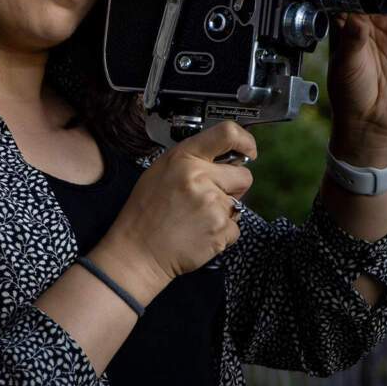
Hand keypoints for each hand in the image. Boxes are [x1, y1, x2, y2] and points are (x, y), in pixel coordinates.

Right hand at [90, 121, 257, 297]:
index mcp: (183, 159)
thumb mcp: (160, 172)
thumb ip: (191, 160)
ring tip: (196, 218)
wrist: (138, 252)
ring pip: (238, 204)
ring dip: (223, 212)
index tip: (248, 149)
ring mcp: (212, 204)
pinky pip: (235, 227)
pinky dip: (221, 232)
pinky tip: (199, 232)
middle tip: (210, 197)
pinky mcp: (220, 229)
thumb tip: (222, 156)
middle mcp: (199, 177)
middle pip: (244, 175)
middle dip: (233, 187)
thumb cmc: (145, 214)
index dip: (245, 141)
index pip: (227, 134)